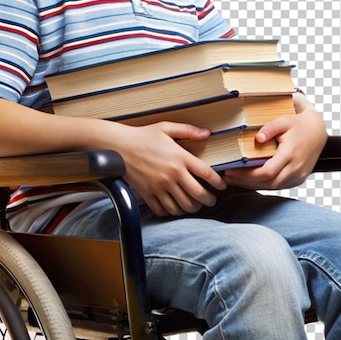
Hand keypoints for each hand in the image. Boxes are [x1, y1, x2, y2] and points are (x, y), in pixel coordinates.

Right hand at [112, 122, 226, 216]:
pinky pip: (164, 210)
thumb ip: (188, 130)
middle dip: (209, 200)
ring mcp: (160, 186)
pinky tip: (175, 207)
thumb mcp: (166, 128)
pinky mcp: (148, 194)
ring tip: (195, 205)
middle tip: (211, 200)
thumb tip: (208, 133)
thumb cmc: (143, 136)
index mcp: (180, 157)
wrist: (119, 146)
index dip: (218, 182)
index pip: (207, 174)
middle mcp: (172, 174)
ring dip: (193, 208)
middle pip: (198, 195)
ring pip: (183, 206)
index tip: (222, 185)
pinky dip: (172, 211)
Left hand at [222, 94, 326, 189]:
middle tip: (227, 177)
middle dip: (246, 182)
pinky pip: (279, 186)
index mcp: (291, 154)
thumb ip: (270, 128)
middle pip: (268, 183)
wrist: (318, 131)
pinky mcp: (298, 179)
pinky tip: (249, 180)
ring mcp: (299, 176)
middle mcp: (296, 168)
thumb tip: (257, 138)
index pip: (267, 172)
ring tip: (234, 179)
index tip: (231, 171)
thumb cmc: (298, 124)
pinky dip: (263, 184)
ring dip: (253, 185)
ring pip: (273, 187)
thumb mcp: (283, 120)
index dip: (247, 175)